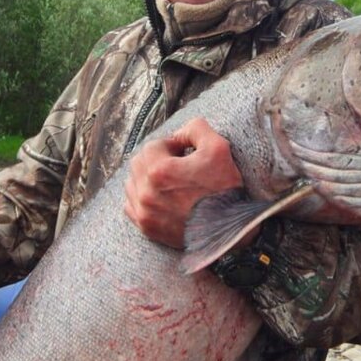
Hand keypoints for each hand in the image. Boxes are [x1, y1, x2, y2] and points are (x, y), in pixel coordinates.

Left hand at [124, 117, 244, 247]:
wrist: (228, 231)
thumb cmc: (224, 190)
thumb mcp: (218, 148)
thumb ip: (196, 129)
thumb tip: (180, 132)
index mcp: (159, 171)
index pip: (153, 146)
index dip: (170, 144)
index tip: (185, 151)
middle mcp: (146, 192)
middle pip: (139, 163)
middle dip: (156, 159)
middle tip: (177, 164)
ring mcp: (144, 212)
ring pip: (132, 184)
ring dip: (146, 177)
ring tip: (168, 181)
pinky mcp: (147, 228)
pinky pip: (131, 207)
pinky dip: (140, 198)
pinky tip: (158, 197)